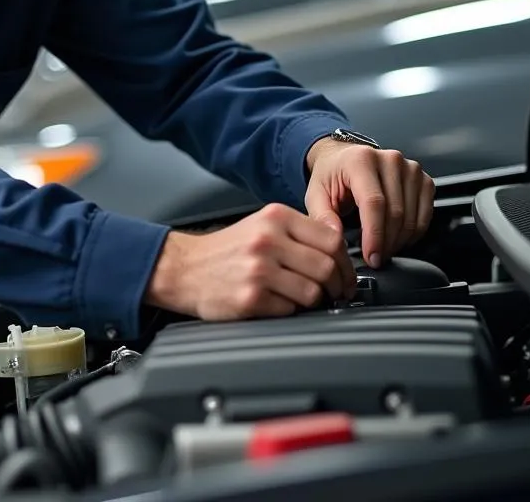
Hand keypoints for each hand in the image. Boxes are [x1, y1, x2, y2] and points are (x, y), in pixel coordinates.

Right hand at [144, 203, 356, 320]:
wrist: (184, 268)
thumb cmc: (225, 250)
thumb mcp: (261, 225)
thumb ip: (298, 232)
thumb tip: (339, 248)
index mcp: (275, 217)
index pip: (331, 238)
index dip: (345, 261)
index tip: (345, 273)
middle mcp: (267, 240)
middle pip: (327, 267)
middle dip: (336, 285)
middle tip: (333, 292)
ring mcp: (259, 270)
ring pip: (313, 292)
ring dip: (314, 300)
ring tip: (301, 297)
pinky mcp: (251, 298)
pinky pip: (291, 310)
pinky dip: (290, 311)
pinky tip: (278, 303)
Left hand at [304, 138, 434, 268]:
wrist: (345, 159)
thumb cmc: (332, 176)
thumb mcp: (316, 194)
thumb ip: (322, 216)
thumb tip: (336, 237)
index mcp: (361, 160)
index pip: (374, 202)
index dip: (374, 234)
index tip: (371, 256)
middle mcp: (389, 160)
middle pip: (395, 212)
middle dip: (386, 243)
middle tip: (374, 258)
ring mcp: (409, 169)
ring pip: (412, 217)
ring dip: (399, 241)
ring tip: (382, 248)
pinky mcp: (423, 179)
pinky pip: (425, 215)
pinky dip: (413, 233)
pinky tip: (397, 237)